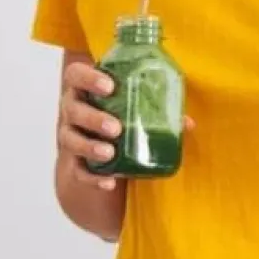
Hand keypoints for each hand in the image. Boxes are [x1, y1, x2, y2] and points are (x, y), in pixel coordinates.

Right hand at [57, 60, 193, 191]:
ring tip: (110, 153)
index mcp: (85, 89)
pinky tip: (109, 182)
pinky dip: (93, 178)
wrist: (102, 147)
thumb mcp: (134, 108)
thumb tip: (187, 123)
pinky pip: (78, 171)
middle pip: (72, 110)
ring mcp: (70, 136)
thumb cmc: (119, 115)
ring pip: (71, 140)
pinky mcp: (74, 162)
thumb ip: (157, 110)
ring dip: (90, 146)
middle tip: (116, 128)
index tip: (110, 86)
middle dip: (93, 118)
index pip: (76, 76)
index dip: (89, 78)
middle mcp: (72, 110)